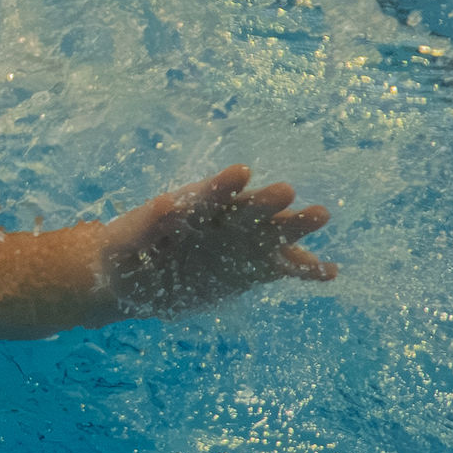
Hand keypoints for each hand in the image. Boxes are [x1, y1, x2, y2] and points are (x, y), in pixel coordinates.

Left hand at [95, 167, 331, 316]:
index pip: (209, 193)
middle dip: (265, 201)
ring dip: (295, 225)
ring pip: (272, 233)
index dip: (222, 185)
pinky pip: (283, 268)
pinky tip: (329, 272)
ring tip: (320, 215)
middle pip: (247, 208)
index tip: (240, 172)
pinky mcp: (252, 270)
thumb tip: (167, 204)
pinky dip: (305, 269)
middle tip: (286, 192)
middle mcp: (223, 220)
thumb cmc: (124, 251)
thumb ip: (145, 225)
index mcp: (192, 206)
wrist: (132, 280)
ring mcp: (242, 244)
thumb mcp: (124, 240)